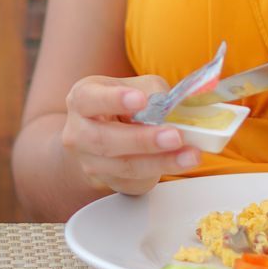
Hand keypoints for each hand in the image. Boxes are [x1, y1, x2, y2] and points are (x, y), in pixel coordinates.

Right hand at [62, 74, 200, 195]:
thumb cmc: (123, 105)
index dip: (113, 99)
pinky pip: (134, 180)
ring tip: (189, 154)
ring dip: (161, 161)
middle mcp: (78, 132)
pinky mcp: (108, 182)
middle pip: (104, 140)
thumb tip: (170, 108)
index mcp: (82, 99)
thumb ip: (152, 93)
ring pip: (123, 165)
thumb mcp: (138, 87)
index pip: (89, 99)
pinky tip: (181, 162)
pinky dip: (161, 171)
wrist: (105, 134)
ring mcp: (90, 161)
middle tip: (174, 136)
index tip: (140, 100)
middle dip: (143, 140)